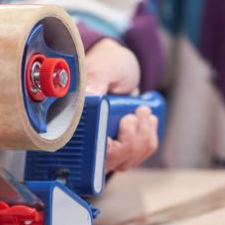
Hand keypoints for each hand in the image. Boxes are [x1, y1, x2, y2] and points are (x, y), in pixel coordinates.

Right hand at [84, 39, 158, 171]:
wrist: (121, 65)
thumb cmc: (107, 63)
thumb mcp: (104, 66)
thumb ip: (96, 78)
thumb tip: (88, 94)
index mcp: (75, 119)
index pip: (85, 152)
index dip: (106, 149)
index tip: (120, 130)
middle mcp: (86, 136)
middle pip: (110, 161)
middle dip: (132, 139)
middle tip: (138, 111)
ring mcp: (104, 144)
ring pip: (127, 160)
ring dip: (143, 136)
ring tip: (143, 111)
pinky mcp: (121, 145)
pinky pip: (139, 154)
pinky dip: (148, 136)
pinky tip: (147, 120)